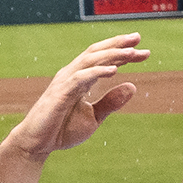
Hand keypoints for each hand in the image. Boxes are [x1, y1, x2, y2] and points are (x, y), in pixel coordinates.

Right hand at [4, 35, 148, 159]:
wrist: (37, 144)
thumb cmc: (62, 129)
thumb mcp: (94, 117)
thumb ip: (111, 102)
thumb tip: (133, 86)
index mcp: (81, 79)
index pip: (104, 59)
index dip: (123, 53)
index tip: (144, 52)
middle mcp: (72, 75)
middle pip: (97, 52)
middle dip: (117, 44)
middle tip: (138, 38)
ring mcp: (65, 82)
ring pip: (90, 60)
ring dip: (111, 54)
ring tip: (131, 52)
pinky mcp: (60, 93)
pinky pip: (81, 78)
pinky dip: (97, 72)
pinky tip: (113, 70)